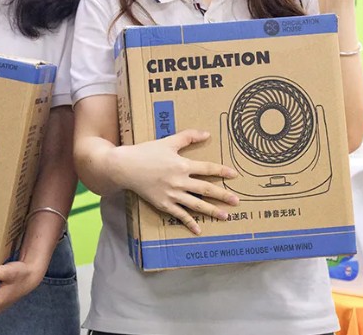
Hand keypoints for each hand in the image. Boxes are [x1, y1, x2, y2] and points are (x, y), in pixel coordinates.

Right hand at [114, 129, 239, 233]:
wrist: (125, 167)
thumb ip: (188, 137)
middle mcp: (180, 181)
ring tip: (225, 216)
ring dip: (212, 211)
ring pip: (196, 204)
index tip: (234, 175)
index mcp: (182, 165)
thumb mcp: (168, 141)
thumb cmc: (146, 152)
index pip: (207, 168)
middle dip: (222, 195)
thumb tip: (207, 134)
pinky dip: (190, 222)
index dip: (222, 171)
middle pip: (206, 189)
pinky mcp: (163, 204)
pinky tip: (199, 229)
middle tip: (237, 201)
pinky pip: (180, 214)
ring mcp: (172, 194)